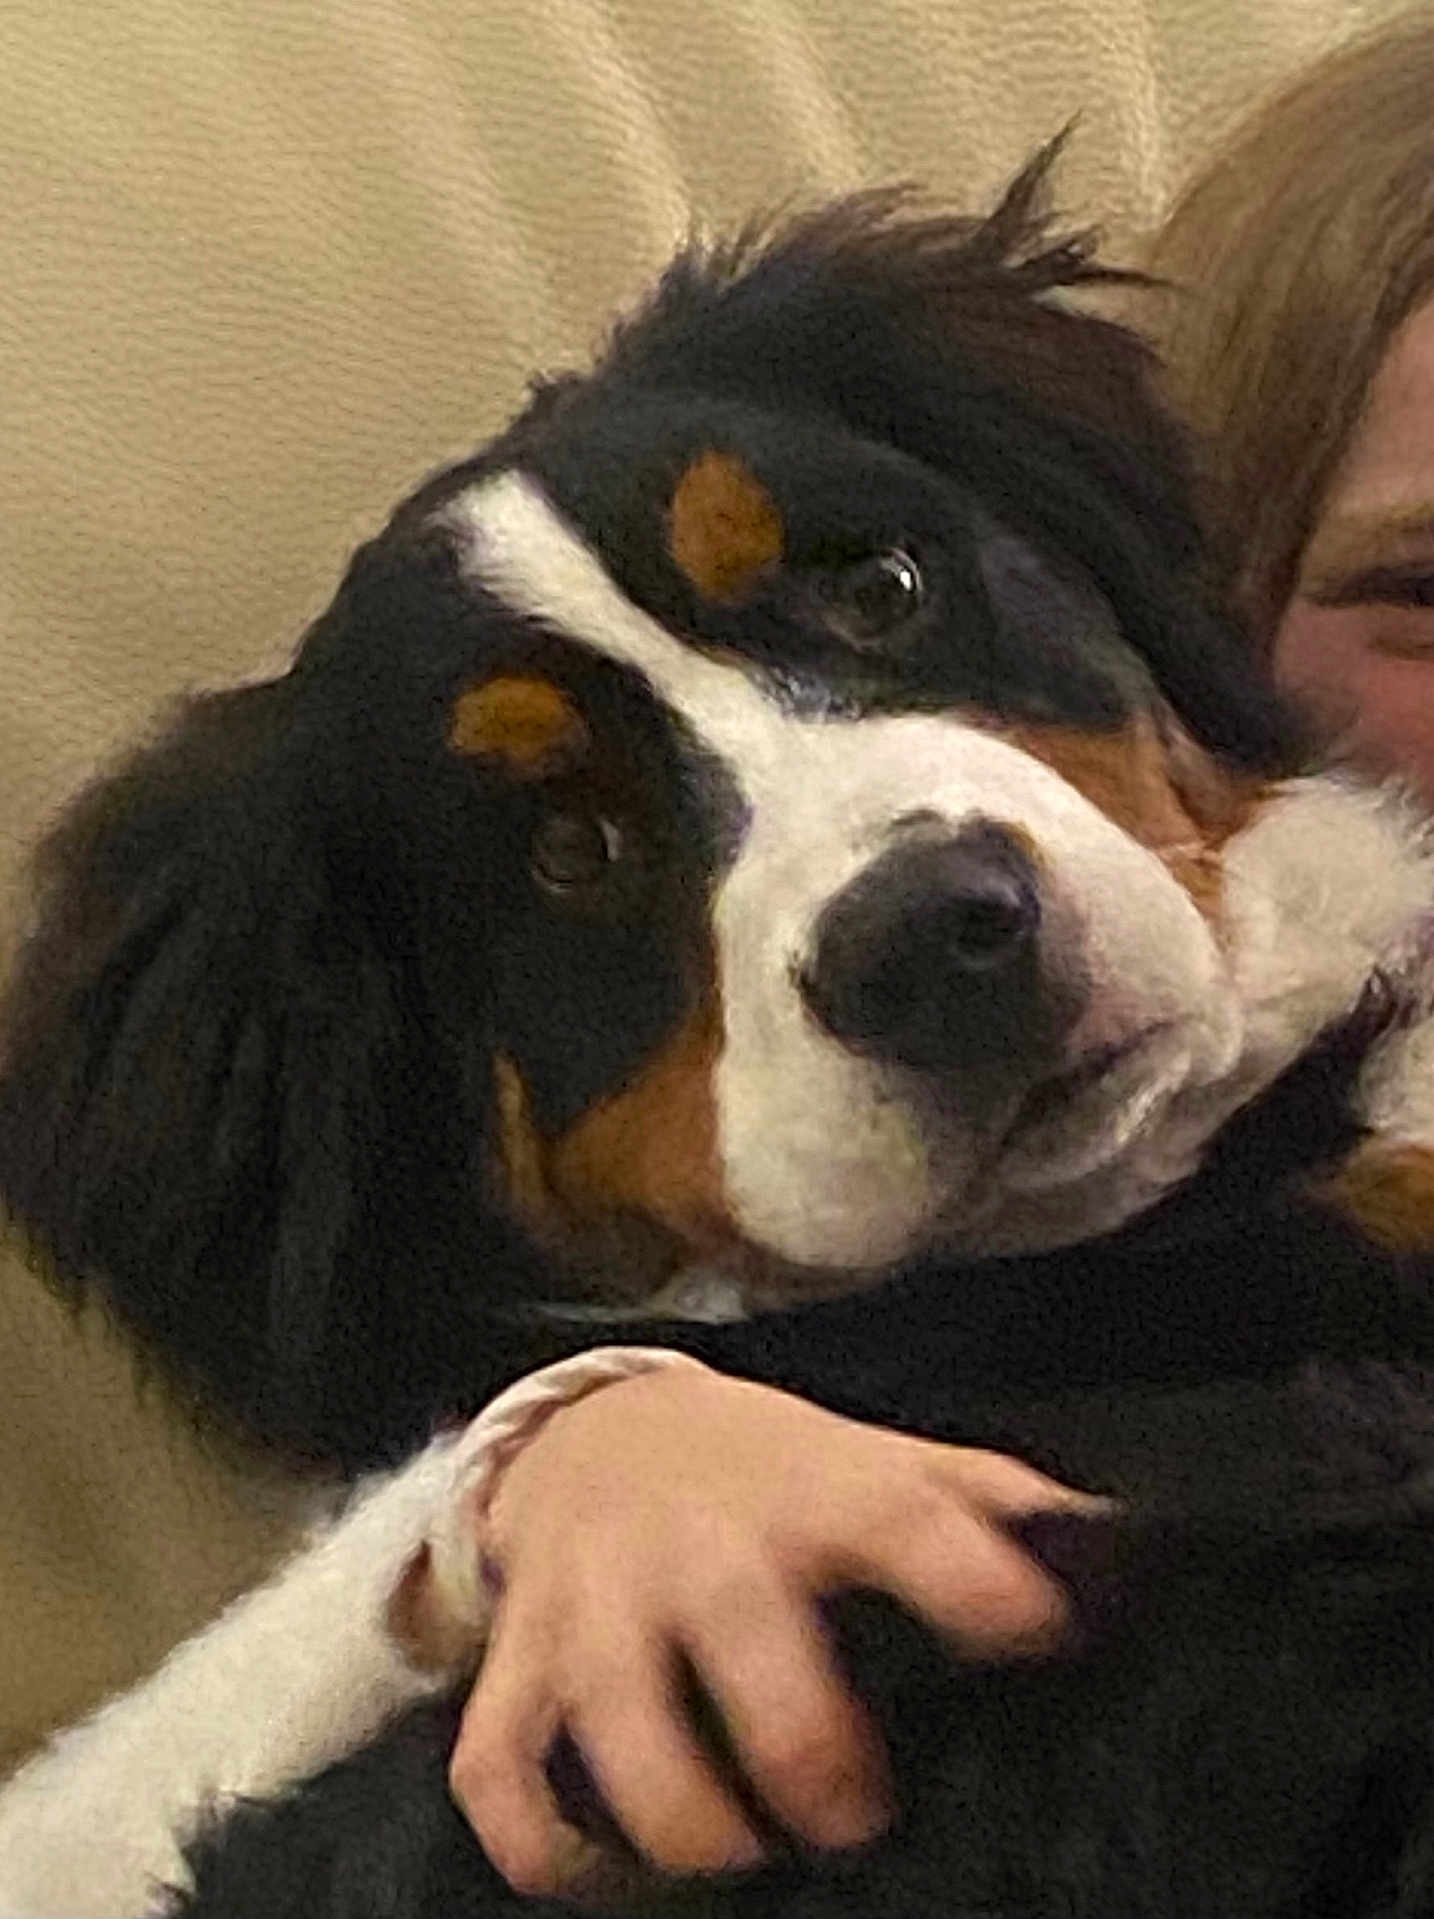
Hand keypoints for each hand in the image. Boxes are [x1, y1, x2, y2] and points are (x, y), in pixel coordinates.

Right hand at [421, 1368, 1104, 1895]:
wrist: (597, 1428)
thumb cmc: (766, 1472)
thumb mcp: (872, 1459)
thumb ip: (982, 1500)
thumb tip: (1115, 1551)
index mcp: (809, 1489)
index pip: (897, 1513)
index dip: (968, 1573)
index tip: (1034, 1633)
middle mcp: (699, 1540)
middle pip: (740, 1622)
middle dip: (800, 1736)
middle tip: (856, 1815)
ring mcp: (597, 1598)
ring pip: (609, 1710)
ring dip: (674, 1810)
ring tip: (736, 1856)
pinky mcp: (521, 1655)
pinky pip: (499, 1761)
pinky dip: (542, 1842)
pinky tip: (608, 1877)